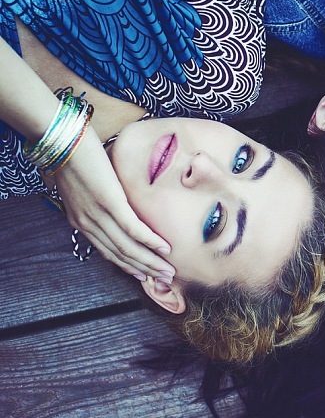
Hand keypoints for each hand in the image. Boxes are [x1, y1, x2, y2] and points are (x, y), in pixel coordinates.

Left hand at [54, 126, 174, 281]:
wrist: (64, 140)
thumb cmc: (75, 156)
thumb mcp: (83, 184)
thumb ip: (97, 198)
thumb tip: (116, 199)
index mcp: (80, 221)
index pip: (107, 251)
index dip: (128, 265)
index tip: (145, 275)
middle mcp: (87, 223)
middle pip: (119, 254)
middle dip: (144, 269)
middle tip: (164, 278)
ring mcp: (98, 214)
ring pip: (127, 247)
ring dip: (150, 261)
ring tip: (168, 269)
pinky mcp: (109, 202)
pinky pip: (132, 228)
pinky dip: (149, 241)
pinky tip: (164, 247)